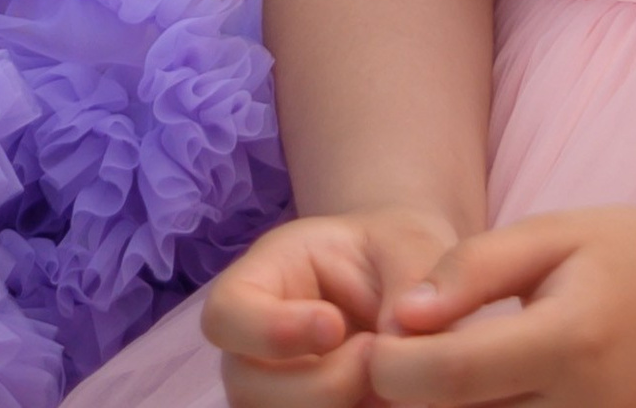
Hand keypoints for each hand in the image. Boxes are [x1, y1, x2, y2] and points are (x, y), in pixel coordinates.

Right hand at [203, 205, 463, 407]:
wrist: (407, 297)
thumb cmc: (392, 256)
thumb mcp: (409, 244)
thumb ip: (410, 280)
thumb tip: (398, 337)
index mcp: (257, 283)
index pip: (226, 316)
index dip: (271, 329)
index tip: (333, 324)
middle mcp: (249, 352)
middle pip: (249, 390)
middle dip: (326, 383)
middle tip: (375, 352)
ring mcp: (267, 399)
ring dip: (344, 406)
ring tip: (383, 378)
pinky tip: (380, 397)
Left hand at [365, 204, 635, 407]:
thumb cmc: (628, 252)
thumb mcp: (551, 233)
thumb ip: (472, 269)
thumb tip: (400, 316)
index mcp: (571, 340)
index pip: (456, 376)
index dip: (394, 368)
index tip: (372, 343)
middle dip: (408, 403)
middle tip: (388, 368)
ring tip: (432, 382)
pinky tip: (475, 398)